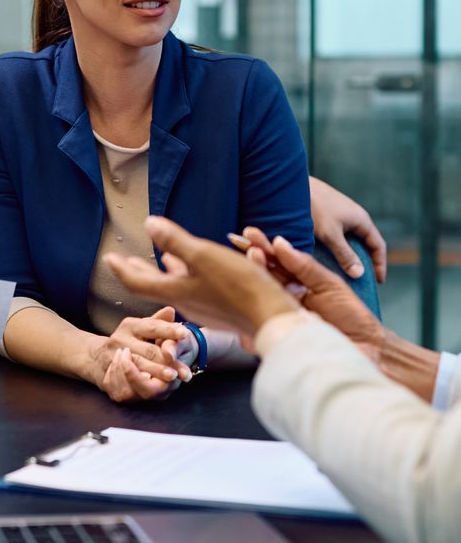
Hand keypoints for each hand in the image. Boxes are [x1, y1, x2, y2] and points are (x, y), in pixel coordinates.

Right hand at [90, 307, 191, 402]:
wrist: (96, 357)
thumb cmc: (129, 339)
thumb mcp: (142, 327)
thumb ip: (158, 321)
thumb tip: (171, 310)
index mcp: (130, 325)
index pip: (152, 327)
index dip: (169, 330)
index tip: (185, 333)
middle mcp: (119, 340)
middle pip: (148, 351)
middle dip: (168, 360)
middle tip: (184, 366)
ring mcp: (111, 358)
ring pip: (138, 368)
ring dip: (157, 374)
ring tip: (173, 377)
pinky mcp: (107, 375)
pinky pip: (126, 383)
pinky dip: (141, 385)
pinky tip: (156, 387)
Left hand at [105, 220, 297, 335]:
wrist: (271, 318)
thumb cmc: (239, 287)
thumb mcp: (204, 257)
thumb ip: (175, 241)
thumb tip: (149, 224)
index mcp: (177, 291)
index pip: (138, 282)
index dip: (122, 269)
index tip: (109, 258)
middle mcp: (186, 302)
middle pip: (153, 286)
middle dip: (138, 271)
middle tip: (123, 262)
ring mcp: (203, 307)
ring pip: (174, 288)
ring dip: (162, 273)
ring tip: (158, 261)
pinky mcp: (219, 308)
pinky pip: (192, 290)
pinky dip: (184, 277)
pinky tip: (194, 270)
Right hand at [239, 227, 383, 361]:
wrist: (366, 347)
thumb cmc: (350, 316)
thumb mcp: (329, 284)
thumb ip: (305, 266)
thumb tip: (279, 243)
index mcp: (298, 284)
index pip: (276, 263)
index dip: (262, 247)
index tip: (249, 233)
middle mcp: (286, 299)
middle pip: (264, 275)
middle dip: (253, 256)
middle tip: (243, 241)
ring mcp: (282, 317)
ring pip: (262, 294)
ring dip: (255, 273)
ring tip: (253, 255)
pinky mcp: (281, 335)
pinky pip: (264, 321)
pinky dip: (257, 306)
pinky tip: (252, 290)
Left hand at [309, 176, 386, 283]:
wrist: (293, 186)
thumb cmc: (314, 207)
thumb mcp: (331, 235)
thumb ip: (345, 254)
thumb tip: (359, 273)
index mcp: (361, 220)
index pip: (378, 245)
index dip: (380, 264)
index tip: (378, 282)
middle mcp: (354, 218)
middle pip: (365, 244)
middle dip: (365, 263)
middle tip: (361, 283)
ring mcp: (341, 216)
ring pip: (351, 241)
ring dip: (350, 257)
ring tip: (345, 275)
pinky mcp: (328, 216)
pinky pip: (339, 237)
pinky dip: (338, 250)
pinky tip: (328, 261)